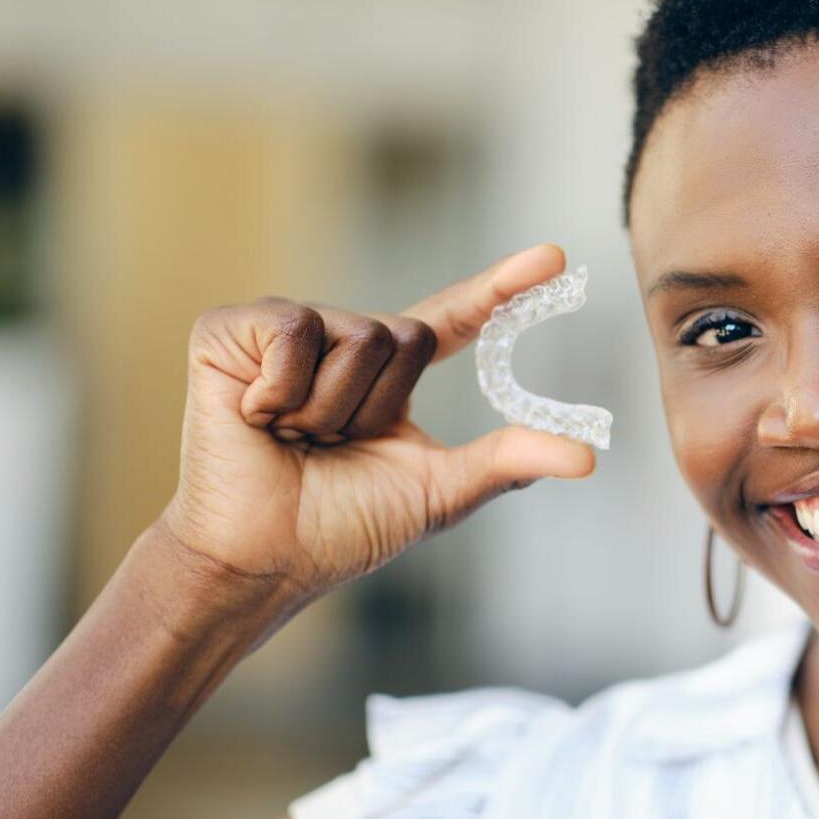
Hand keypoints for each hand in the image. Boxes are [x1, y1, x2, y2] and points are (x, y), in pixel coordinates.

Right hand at [158, 244, 594, 604]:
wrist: (260, 558)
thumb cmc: (340, 529)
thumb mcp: (437, 492)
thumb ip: (506, 461)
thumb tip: (587, 456)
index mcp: (388, 377)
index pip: (455, 320)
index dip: (503, 290)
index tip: (557, 260)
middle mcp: (341, 341)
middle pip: (407, 336)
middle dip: (378, 408)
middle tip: (332, 448)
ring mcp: (287, 332)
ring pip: (356, 335)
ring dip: (330, 409)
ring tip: (291, 439)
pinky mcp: (231, 331)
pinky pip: (294, 331)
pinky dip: (281, 392)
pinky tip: (255, 417)